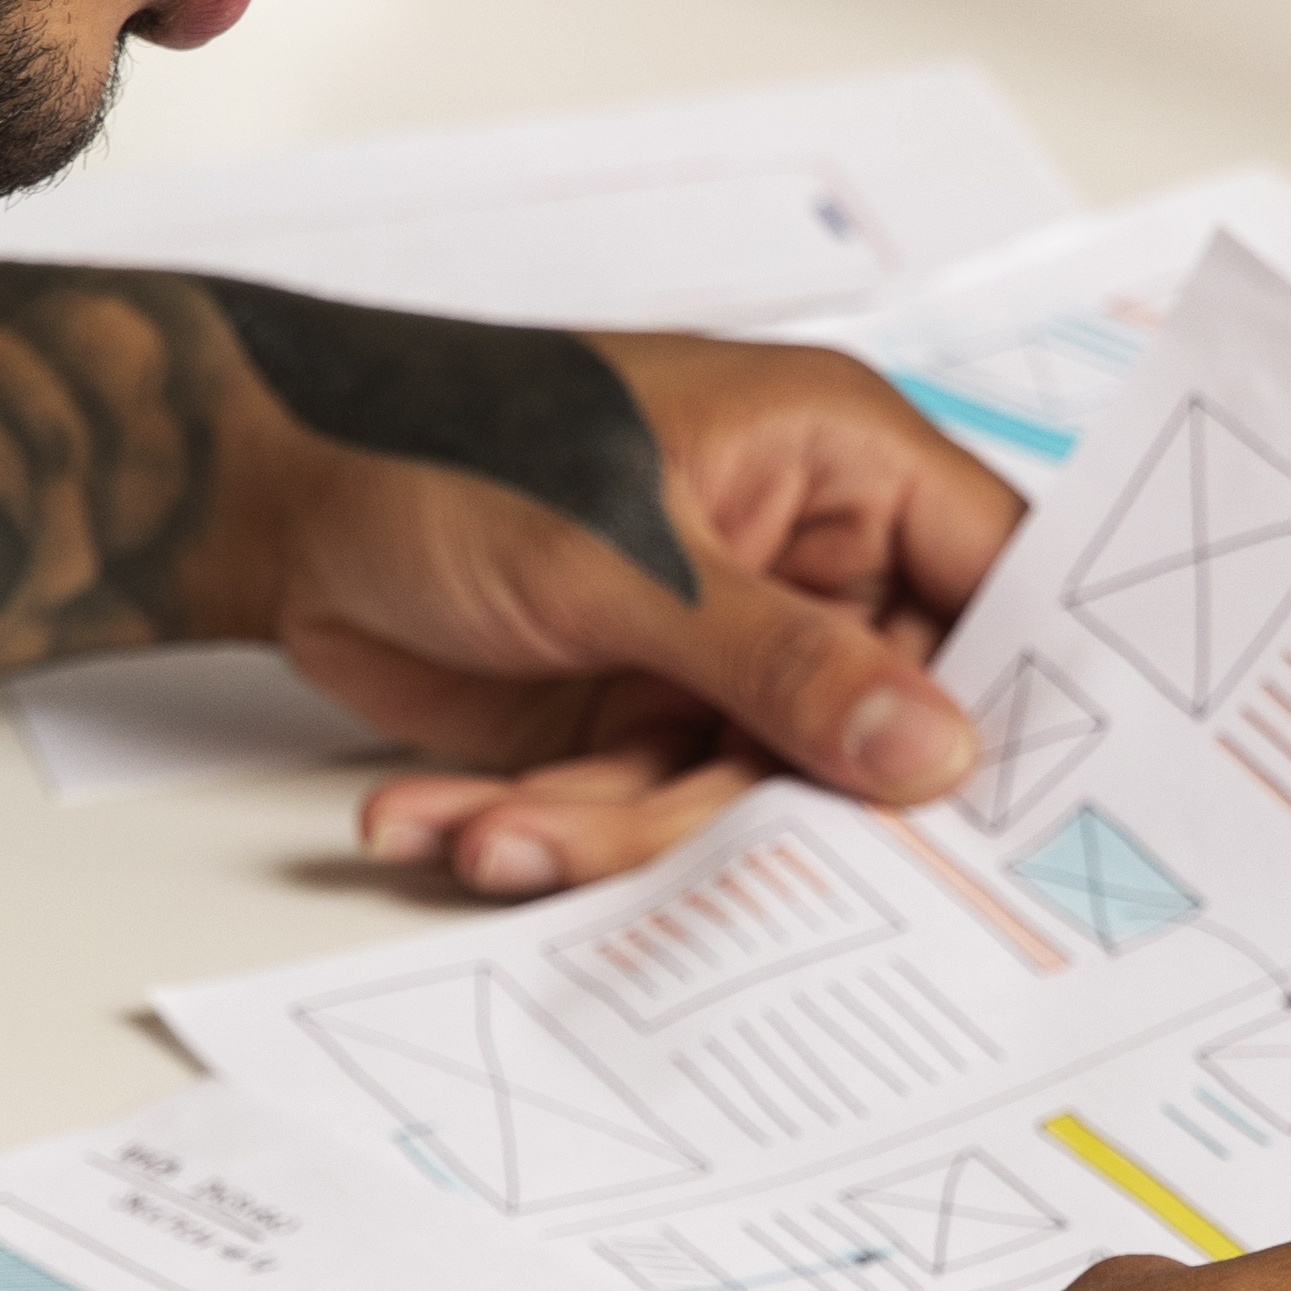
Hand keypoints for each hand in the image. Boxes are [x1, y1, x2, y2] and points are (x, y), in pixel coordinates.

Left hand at [296, 332, 1019, 894]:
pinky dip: (543, 832)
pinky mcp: (635, 720)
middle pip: (869, 733)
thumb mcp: (627, 559)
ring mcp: (718, 653)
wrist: (275, 493)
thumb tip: (933, 750)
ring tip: (495, 834)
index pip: (997, 584)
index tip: (1001, 811)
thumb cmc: (442, 442)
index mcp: (841, 465)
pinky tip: (450, 822)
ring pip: (744, 798)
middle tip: (667, 848)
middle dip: (751, 808)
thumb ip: (785, 665)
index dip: (1015, 694)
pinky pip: (640, 815)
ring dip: (609, 835)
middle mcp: (802, 565)